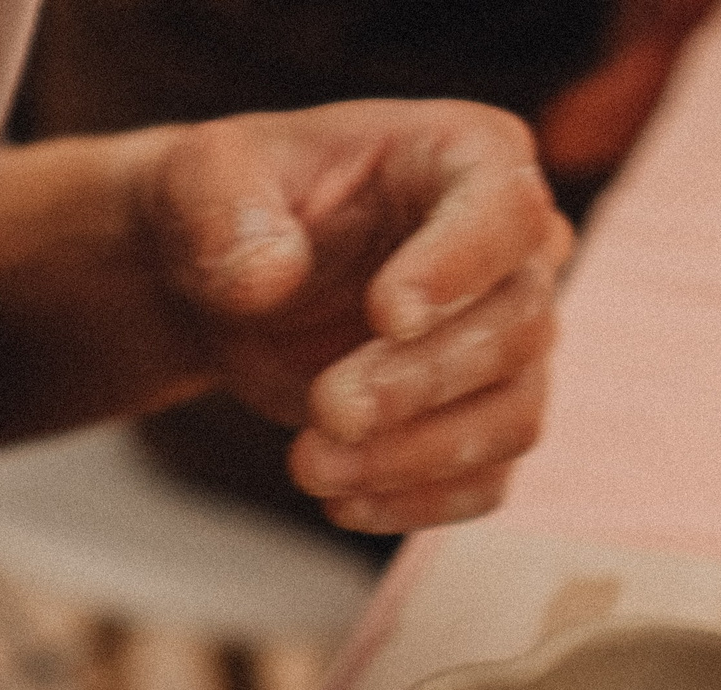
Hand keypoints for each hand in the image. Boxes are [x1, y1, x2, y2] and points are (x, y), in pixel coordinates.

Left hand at [0, 101, 569, 533]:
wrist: (228, 286)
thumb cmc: (232, 206)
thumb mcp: (202, 179)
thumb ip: (226, 214)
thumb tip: (268, 276)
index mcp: (468, 155)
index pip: (504, 208)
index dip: (459, 265)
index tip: (388, 315)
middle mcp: (514, 251)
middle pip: (517, 324)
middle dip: (421, 381)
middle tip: (328, 411)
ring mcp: (510, 344)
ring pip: (514, 413)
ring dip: (418, 455)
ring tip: (309, 467)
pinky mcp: (485, 421)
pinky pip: (487, 480)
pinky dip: (419, 502)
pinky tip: (341, 503)